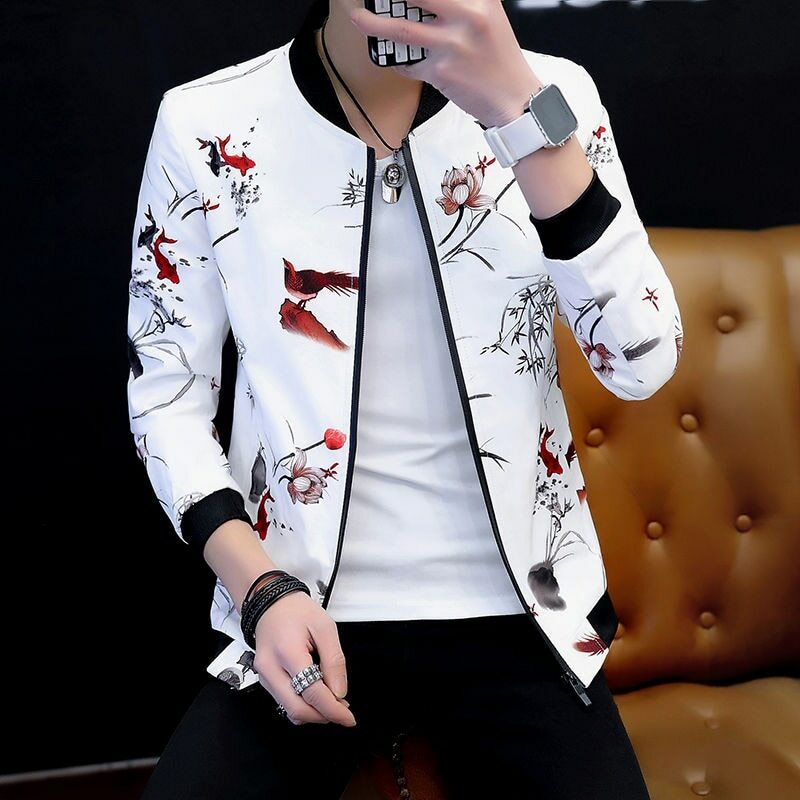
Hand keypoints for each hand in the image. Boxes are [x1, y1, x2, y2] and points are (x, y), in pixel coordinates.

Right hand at [251, 590, 356, 726]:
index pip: (312, 693)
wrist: (271, 602)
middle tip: (341, 711)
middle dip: (323, 716)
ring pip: (289, 710)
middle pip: (297, 710)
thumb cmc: (296, 610)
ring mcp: (264, 675)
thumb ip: (334, 661)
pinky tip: (316, 694)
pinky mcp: (264, 678)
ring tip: (331, 700)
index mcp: (287, 652)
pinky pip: (284, 700)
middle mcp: (270, 668)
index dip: (333, 710)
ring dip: (313, 712)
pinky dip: (302, 703)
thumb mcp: (325, 627)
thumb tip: (339, 691)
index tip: (348, 717)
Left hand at [349, 0, 542, 127]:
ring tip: (359, 18)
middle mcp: (467, 16)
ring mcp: (452, 44)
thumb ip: (461, 4)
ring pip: (402, 29)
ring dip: (374, 24)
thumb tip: (424, 3)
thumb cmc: (499, 60)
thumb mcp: (488, 16)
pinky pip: (409, 64)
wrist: (513, 99)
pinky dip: (400, 62)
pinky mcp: (441, 71)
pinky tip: (401, 60)